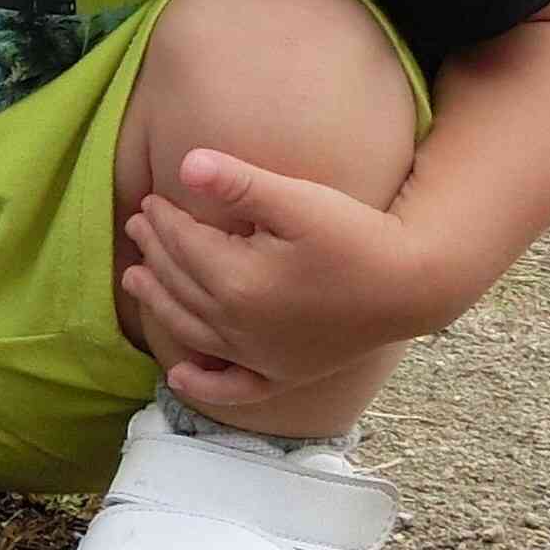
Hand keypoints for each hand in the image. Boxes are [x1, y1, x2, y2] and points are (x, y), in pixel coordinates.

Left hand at [121, 150, 437, 407]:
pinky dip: (205, 385)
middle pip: (180, 282)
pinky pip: (235, 386)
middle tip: (136, 226)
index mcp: (236, 280)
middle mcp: (239, 325)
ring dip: (158, 303)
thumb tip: (184, 163)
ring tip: (134, 280)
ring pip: (191, 328)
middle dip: (153, 251)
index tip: (150, 199)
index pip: (182, 244)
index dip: (162, 219)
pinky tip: (179, 377)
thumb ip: (239, 182)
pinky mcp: (284, 373)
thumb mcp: (298, 200)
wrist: (414, 284)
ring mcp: (260, 355)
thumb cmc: (357, 236)